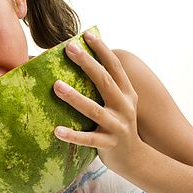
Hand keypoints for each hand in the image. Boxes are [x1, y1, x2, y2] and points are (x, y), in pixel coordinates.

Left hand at [53, 32, 142, 175]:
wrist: (135, 158)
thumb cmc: (119, 125)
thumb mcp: (120, 102)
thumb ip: (107, 85)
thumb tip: (82, 63)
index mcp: (127, 93)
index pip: (114, 66)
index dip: (101, 49)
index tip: (86, 34)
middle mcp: (124, 106)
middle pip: (104, 81)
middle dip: (87, 63)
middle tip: (69, 48)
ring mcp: (117, 125)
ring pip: (94, 109)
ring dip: (75, 97)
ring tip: (56, 86)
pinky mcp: (109, 144)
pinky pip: (88, 139)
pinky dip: (72, 135)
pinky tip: (57, 130)